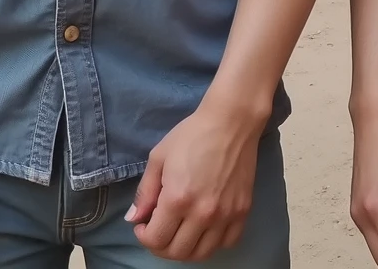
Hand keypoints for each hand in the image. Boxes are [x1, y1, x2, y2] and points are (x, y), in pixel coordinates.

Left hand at [127, 101, 263, 260]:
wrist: (230, 123)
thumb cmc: (191, 136)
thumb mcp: (158, 158)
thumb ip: (144, 192)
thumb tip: (134, 219)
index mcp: (177, 198)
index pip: (156, 239)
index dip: (144, 237)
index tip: (143, 225)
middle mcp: (203, 213)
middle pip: (178, 252)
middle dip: (161, 246)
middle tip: (158, 230)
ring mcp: (226, 215)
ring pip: (203, 253)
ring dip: (186, 248)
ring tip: (179, 232)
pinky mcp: (243, 212)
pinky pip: (228, 243)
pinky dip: (213, 243)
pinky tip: (204, 228)